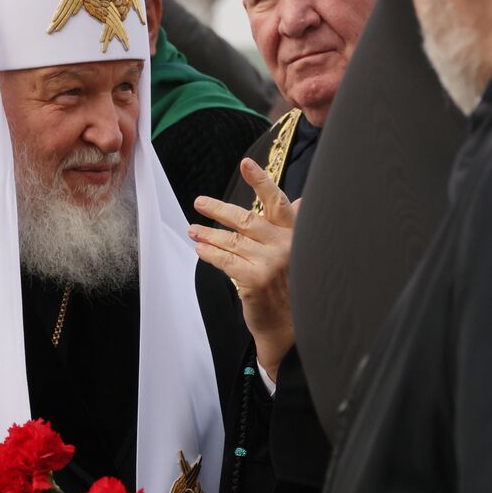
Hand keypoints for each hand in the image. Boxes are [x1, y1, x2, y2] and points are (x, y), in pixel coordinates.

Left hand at [191, 159, 299, 380]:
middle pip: (245, 219)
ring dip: (208, 235)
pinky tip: (200, 250)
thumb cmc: (292, 289)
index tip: (246, 163)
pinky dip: (209, 254)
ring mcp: (269, 263)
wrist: (290, 328)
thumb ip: (293, 226)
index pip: (277, 202)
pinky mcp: (255, 280)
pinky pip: (224, 260)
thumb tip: (298, 201)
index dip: (261, 181)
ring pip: (231, 241)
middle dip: (219, 210)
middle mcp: (284, 245)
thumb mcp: (297, 255)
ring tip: (193, 231)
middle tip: (200, 202)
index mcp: (294, 235)